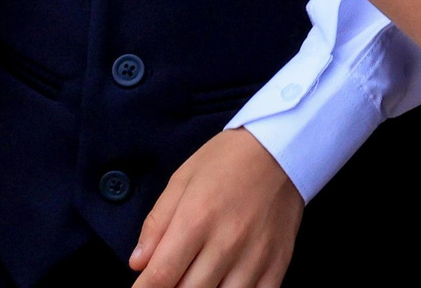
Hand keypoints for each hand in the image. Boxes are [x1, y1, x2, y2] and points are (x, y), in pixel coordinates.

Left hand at [128, 128, 303, 287]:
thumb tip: (138, 263)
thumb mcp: (182, 180)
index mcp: (196, 219)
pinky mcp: (278, 261)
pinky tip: (224, 285)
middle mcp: (226, 242)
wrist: (282, 146)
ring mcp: (255, 255)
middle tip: (171, 279)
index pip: (160, 276)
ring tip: (197, 281)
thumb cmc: (227, 160)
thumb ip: (157, 223)